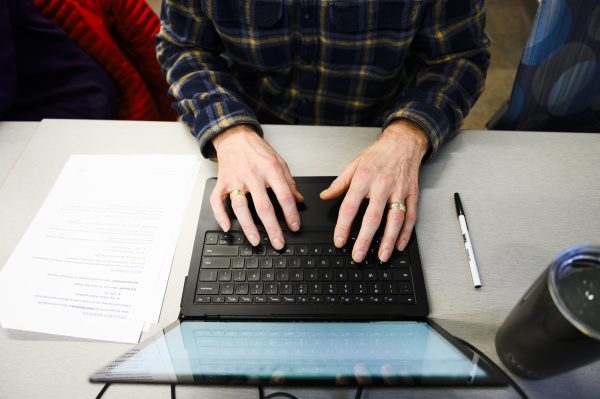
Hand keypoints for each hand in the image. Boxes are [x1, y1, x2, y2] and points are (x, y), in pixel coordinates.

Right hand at [210, 124, 302, 248]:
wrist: (234, 136)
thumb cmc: (257, 150)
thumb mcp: (279, 162)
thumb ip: (289, 182)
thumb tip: (299, 200)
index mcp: (270, 169)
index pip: (284, 195)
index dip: (291, 213)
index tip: (295, 226)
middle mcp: (253, 175)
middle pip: (263, 206)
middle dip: (272, 228)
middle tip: (278, 242)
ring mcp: (235, 179)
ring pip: (241, 207)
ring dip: (248, 226)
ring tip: (256, 240)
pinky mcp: (222, 182)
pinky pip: (217, 201)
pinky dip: (220, 215)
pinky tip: (227, 227)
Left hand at [320, 119, 428, 262]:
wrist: (403, 143)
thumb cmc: (378, 154)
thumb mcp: (354, 164)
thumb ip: (339, 183)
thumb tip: (325, 196)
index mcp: (364, 178)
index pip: (350, 206)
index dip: (343, 225)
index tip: (339, 241)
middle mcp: (382, 186)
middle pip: (373, 217)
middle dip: (364, 239)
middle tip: (357, 256)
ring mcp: (399, 191)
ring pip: (394, 220)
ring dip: (388, 241)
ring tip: (381, 257)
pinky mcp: (412, 194)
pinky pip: (410, 217)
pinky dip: (406, 233)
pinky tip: (399, 246)